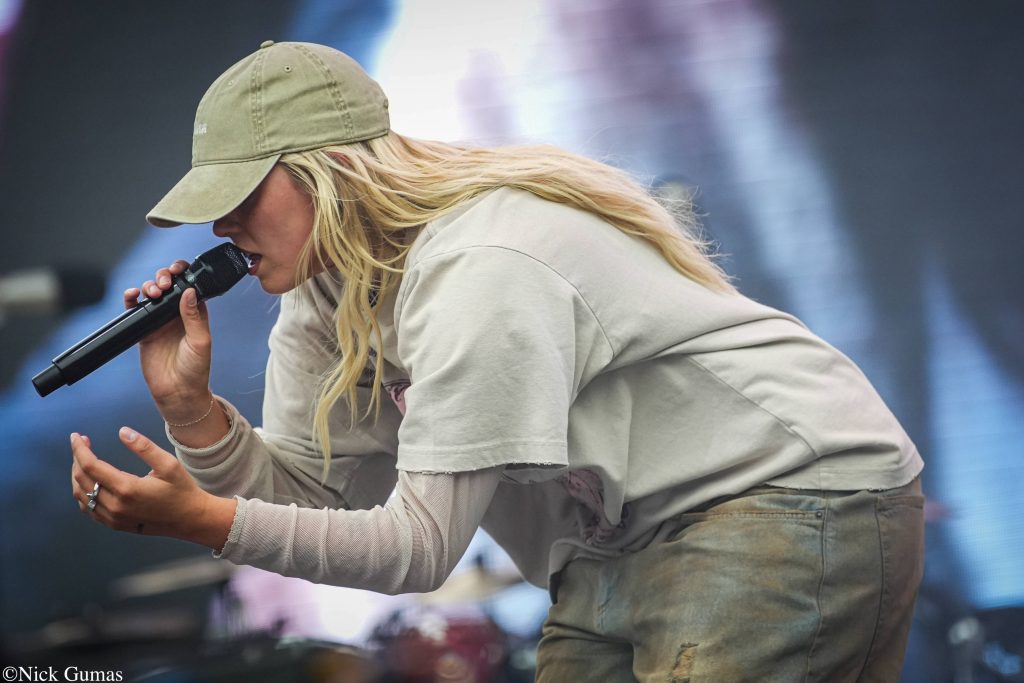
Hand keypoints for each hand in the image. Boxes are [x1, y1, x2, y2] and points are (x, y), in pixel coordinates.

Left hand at [70, 429, 235, 549]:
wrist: (189, 519)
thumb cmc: (181, 489)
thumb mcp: (168, 464)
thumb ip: (144, 447)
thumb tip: (122, 431)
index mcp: (126, 488)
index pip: (90, 466)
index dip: (79, 449)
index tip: (76, 436)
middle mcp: (115, 505)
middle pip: (82, 479)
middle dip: (77, 458)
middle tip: (83, 442)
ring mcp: (113, 518)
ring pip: (81, 495)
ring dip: (77, 475)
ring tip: (84, 459)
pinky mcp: (114, 524)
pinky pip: (89, 508)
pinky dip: (83, 492)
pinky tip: (89, 481)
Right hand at [126, 260, 214, 421]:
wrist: (177, 392)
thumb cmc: (195, 369)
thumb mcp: (200, 341)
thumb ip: (194, 317)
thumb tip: (190, 292)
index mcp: (196, 314)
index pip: (190, 286)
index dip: (183, 274)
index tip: (178, 270)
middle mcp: (178, 314)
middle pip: (169, 285)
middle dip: (164, 277)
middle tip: (164, 284)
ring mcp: (160, 321)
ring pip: (152, 294)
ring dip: (150, 286)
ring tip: (153, 292)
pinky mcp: (144, 330)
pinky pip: (136, 310)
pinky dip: (132, 299)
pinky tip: (133, 294)